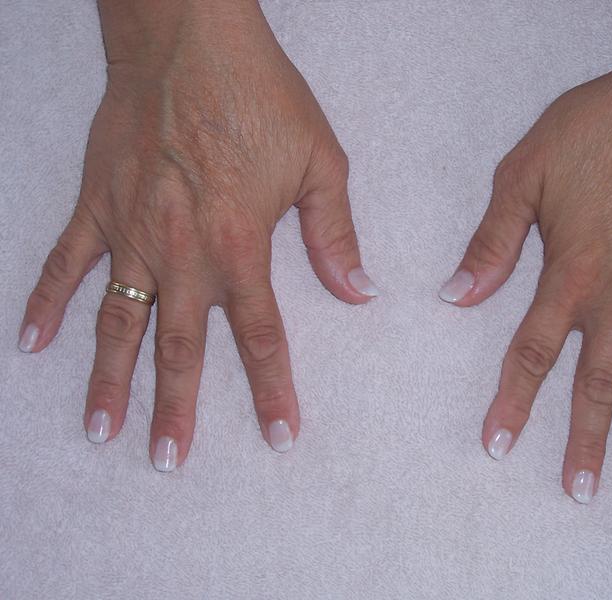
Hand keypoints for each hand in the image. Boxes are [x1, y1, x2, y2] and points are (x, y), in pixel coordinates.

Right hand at [17, 2, 377, 469]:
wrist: (191, 39)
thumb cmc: (260, 96)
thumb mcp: (320, 162)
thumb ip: (334, 234)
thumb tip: (359, 291)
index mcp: (239, 244)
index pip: (260, 336)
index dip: (272, 391)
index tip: (278, 436)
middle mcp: (181, 250)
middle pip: (180, 347)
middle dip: (176, 409)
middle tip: (168, 461)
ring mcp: (130, 231)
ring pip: (117, 321)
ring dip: (108, 379)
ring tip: (102, 429)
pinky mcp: (95, 205)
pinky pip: (64, 264)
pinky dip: (47, 305)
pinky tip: (33, 345)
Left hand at [439, 64, 611, 501]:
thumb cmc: (598, 132)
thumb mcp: (523, 176)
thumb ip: (492, 241)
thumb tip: (455, 294)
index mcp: (570, 277)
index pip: (533, 354)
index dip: (512, 403)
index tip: (497, 446)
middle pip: (597, 384)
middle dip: (584, 441)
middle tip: (579, 492)